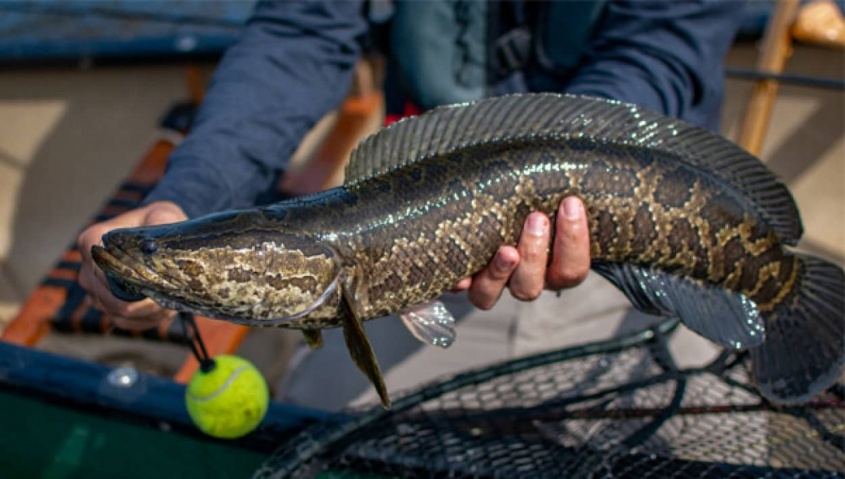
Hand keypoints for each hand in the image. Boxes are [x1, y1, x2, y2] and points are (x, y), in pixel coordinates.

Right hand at [77, 201, 187, 329]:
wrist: (158, 237)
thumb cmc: (157, 222)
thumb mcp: (163, 215)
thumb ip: (161, 222)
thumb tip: (156, 246)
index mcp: (92, 241)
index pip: (99, 267)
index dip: (124, 281)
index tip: (152, 286)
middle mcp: (87, 267)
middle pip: (107, 297)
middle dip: (139, 304)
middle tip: (168, 301)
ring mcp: (95, 289)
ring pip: (116, 313)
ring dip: (145, 313)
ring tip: (170, 304)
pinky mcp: (108, 306)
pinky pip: (123, 322)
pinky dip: (145, 321)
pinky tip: (164, 312)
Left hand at [454, 196, 590, 309]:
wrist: (487, 203)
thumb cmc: (531, 197)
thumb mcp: (550, 195)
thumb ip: (561, 191)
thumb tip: (573, 178)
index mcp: (552, 266)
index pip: (572, 268)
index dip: (574, 241)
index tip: (571, 203)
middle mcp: (522, 279)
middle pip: (531, 286)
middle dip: (535, 253)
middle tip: (536, 218)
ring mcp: (490, 282)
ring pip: (493, 295)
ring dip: (500, 272)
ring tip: (505, 249)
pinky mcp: (464, 278)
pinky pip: (460, 290)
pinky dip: (460, 282)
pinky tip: (461, 274)